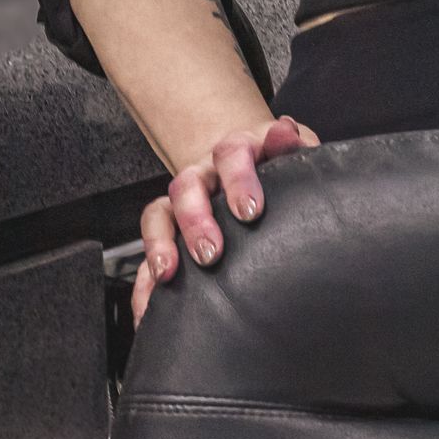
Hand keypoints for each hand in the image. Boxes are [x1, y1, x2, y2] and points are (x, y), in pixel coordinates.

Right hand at [133, 114, 319, 318]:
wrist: (253, 161)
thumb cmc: (278, 165)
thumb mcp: (293, 151)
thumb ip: (293, 144)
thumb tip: (285, 132)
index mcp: (237, 150)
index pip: (232, 154)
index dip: (238, 180)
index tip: (249, 212)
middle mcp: (204, 173)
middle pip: (187, 185)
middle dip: (195, 219)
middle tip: (211, 253)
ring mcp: (183, 201)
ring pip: (160, 214)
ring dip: (160, 244)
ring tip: (168, 274)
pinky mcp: (170, 230)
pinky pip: (148, 252)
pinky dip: (144, 280)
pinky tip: (149, 306)